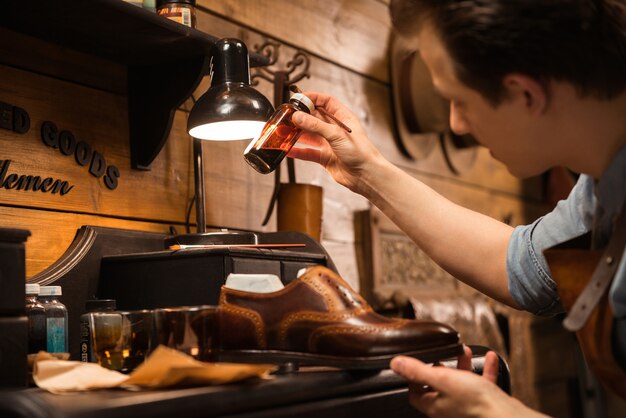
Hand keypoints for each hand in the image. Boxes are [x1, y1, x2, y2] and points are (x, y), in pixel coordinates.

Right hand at [288, 91, 386, 192]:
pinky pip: (309, 152)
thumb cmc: (361, 153)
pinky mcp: (325, 157)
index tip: (298, 98)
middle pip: (314, 118)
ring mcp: (330, 143)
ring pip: (309, 135)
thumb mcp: (336, 135)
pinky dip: (299, 151)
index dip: (312, 98)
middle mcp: (335, 129)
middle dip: (300, 117)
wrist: (366, 175)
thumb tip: (299, 117)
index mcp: (343, 118)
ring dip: (297, 134)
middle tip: (287, 117)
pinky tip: (289, 150)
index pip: (326, 102)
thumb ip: (316, 126)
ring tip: (284, 132)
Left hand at [390, 346, 545, 417]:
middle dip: (441, 366)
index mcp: (435, 406)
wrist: (507, 417)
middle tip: (442, 354)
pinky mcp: (485, 405)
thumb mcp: (442, 380)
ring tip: (464, 351)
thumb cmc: (476, 403)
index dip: (414, 378)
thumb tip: (395, 364)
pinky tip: (490, 358)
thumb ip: (418, 371)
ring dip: (463, 366)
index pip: (415, 394)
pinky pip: (483, 385)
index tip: (417, 363)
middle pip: (439, 386)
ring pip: (462, 383)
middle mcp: (449, 409)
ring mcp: (467, 408)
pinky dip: (485, 370)